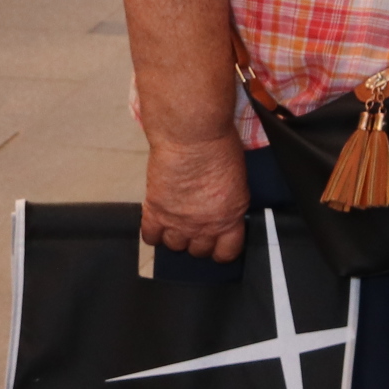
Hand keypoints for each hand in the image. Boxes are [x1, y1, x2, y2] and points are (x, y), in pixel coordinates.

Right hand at [141, 133, 248, 262]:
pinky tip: (158, 222)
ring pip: (174, 246)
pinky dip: (153, 232)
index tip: (220, 243)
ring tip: (177, 220)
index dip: (222, 249)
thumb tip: (225, 209)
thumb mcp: (238, 179)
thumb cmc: (220, 146)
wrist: (192, 136)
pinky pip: (150, 237)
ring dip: (176, 235)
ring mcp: (177, 222)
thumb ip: (231, 202)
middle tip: (197, 225)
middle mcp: (203, 226)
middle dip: (198, 240)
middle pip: (198, 251)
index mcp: (229, 218)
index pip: (227, 252)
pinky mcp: (154, 212)